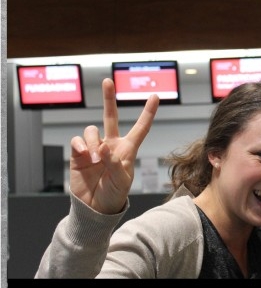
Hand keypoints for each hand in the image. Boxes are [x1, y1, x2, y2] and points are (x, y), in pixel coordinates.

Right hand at [69, 78, 158, 213]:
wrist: (95, 206)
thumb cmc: (114, 194)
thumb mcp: (121, 181)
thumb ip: (114, 163)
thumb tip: (102, 146)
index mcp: (128, 149)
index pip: (140, 128)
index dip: (148, 112)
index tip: (155, 96)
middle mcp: (111, 144)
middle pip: (110, 116)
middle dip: (109, 98)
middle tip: (108, 81)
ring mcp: (95, 147)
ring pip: (92, 130)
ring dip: (93, 141)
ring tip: (96, 159)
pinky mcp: (79, 153)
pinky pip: (78, 140)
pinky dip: (80, 145)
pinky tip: (84, 154)